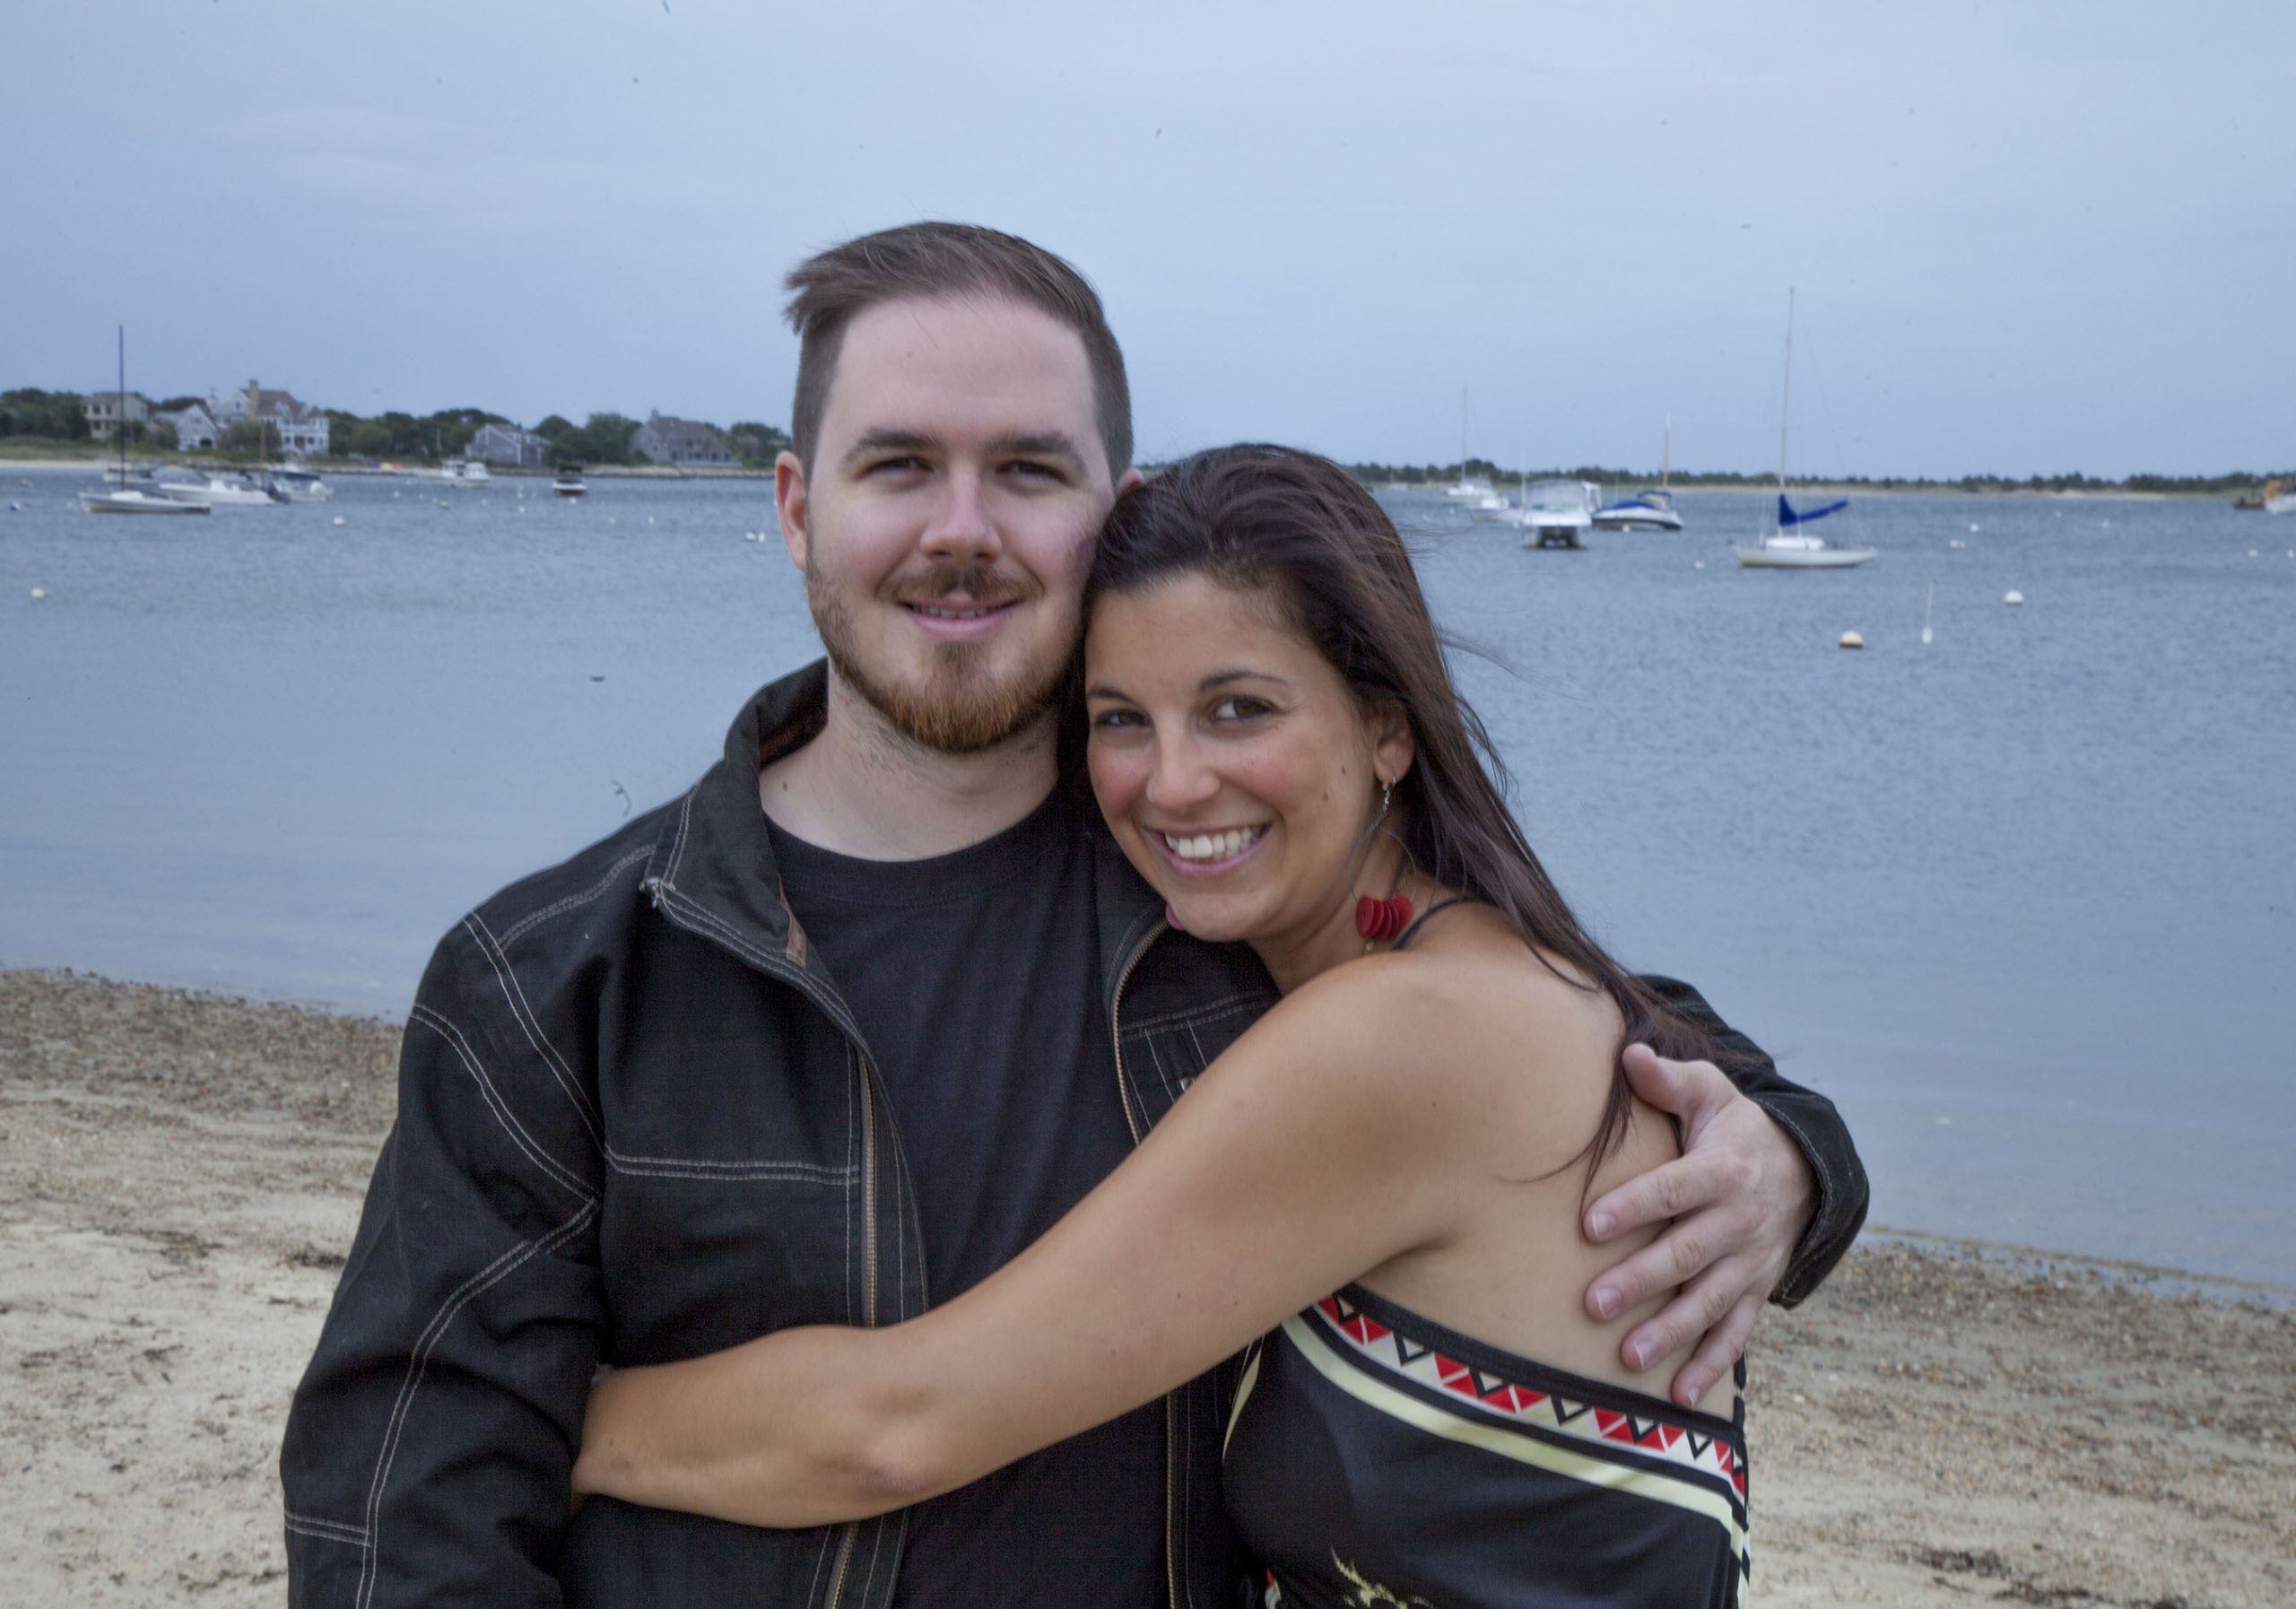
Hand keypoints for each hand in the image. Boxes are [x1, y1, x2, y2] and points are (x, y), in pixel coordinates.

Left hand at [1582, 1043, 1815, 1408]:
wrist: (1805, 1169)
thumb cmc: (1733, 1128)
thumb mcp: (1711, 1093)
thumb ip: (1669, 1080)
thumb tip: (1631, 1056)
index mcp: (1723, 1170)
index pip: (1673, 1189)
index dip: (1634, 1206)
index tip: (1589, 1224)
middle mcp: (1740, 1220)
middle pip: (1687, 1254)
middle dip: (1642, 1280)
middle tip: (1593, 1304)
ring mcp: (1750, 1261)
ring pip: (1709, 1302)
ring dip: (1670, 1332)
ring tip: (1627, 1357)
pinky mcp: (1755, 1289)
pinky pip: (1736, 1332)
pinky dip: (1711, 1365)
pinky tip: (1679, 1395)